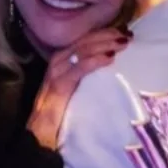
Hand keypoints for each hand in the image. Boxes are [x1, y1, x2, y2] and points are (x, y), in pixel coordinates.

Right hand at [26, 27, 129, 149]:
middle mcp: (58, 63)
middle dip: (106, 35)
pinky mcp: (58, 86)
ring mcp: (56, 73)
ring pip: (81, 50)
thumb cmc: (60, 116)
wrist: (40, 135)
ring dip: (103, 43)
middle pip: (83, 41)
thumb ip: (87, 80)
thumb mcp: (76, 92)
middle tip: (127, 34)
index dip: (103, 34)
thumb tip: (111, 70)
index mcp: (62, 63)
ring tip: (122, 42)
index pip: (83, 41)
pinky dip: (94, 61)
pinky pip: (79, 69)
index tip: (123, 32)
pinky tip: (109, 58)